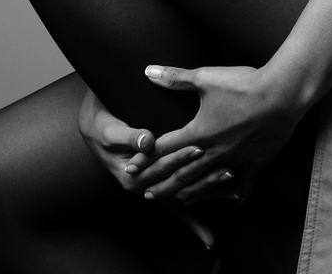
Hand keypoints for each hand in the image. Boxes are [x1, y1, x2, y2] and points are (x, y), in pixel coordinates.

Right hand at [78, 87, 217, 249]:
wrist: (97, 131)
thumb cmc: (102, 129)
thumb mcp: (110, 132)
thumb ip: (129, 137)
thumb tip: (147, 142)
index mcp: (133, 177)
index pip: (162, 167)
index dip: (180, 158)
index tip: (200, 147)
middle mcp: (145, 187)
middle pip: (179, 186)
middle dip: (204, 179)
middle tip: (228, 170)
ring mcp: (154, 187)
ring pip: (185, 194)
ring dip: (209, 191)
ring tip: (234, 186)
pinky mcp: (162, 183)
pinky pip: (184, 197)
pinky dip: (203, 200)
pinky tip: (225, 202)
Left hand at [124, 63, 301, 204]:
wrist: (281, 94)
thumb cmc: (243, 84)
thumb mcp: (206, 77)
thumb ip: (176, 78)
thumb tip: (148, 71)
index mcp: (199, 132)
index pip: (165, 149)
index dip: (145, 158)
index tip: (130, 169)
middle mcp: (214, 151)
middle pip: (182, 173)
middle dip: (162, 185)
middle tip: (146, 195)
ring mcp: (236, 159)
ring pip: (208, 182)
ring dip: (190, 193)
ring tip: (179, 200)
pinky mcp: (257, 160)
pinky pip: (244, 182)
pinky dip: (236, 191)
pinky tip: (233, 198)